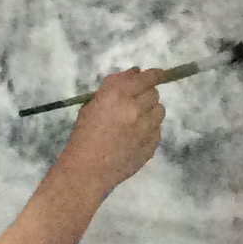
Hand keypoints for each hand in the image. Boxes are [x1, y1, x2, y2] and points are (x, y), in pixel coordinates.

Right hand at [59, 68, 165, 194]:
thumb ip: (114, 87)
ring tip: (137, 120)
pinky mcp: (152, 144)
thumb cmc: (83, 136)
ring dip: (151, 111)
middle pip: (154, 93)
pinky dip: (150, 129)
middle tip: (135, 103)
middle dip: (146, 95)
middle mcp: (135, 108)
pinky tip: (136, 136)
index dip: (155, 75)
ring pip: (160, 110)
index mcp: (117, 95)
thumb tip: (136, 73)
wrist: (87, 170)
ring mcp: (147, 127)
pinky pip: (158, 129)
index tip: (160, 74)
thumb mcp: (91, 106)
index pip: (146, 78)